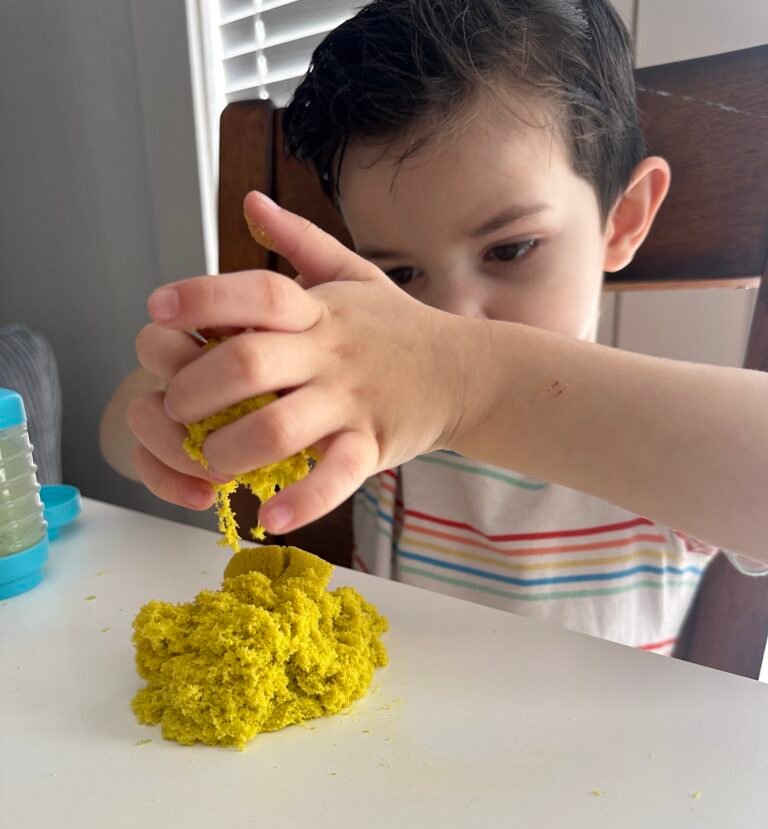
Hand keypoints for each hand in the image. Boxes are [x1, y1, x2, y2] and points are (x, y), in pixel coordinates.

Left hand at [131, 192, 471, 531]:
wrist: (467, 371)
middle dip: (194, 389)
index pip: (255, 290)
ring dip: (229, 449)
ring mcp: (351, 401)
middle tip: (174, 408)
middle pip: (247, 363)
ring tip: (208, 460)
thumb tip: (249, 202)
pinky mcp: (372, 445)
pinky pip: (335, 476)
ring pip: (277, 427)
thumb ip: (298, 239)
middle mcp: (330, 352)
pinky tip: (269, 518)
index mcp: (318, 309)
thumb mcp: (352, 272)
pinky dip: (302, 501)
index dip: (200, 298)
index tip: (157, 309)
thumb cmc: (398, 326)